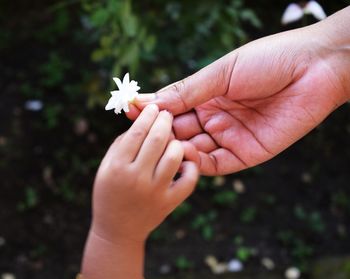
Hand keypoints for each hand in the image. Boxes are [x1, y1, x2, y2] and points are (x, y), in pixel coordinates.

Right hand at [91, 104, 198, 242]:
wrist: (118, 230)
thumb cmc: (110, 191)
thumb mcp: (107, 166)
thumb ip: (123, 142)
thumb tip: (141, 119)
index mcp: (117, 166)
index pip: (136, 132)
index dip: (147, 116)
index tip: (154, 107)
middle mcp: (136, 178)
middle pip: (157, 139)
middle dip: (164, 121)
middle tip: (167, 114)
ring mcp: (155, 192)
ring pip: (174, 156)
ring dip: (177, 142)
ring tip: (174, 138)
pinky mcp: (169, 203)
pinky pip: (189, 180)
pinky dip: (190, 167)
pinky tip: (184, 161)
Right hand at [128, 9, 349, 174]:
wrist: (315, 68)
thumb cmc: (268, 60)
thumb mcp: (221, 73)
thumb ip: (187, 91)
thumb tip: (149, 101)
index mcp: (208, 95)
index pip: (172, 108)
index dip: (152, 111)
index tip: (127, 112)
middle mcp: (215, 117)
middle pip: (180, 131)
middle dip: (161, 134)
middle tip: (140, 136)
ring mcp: (230, 136)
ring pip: (195, 150)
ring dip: (177, 150)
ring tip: (160, 147)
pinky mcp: (247, 153)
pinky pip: (217, 163)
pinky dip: (199, 163)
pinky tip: (186, 155)